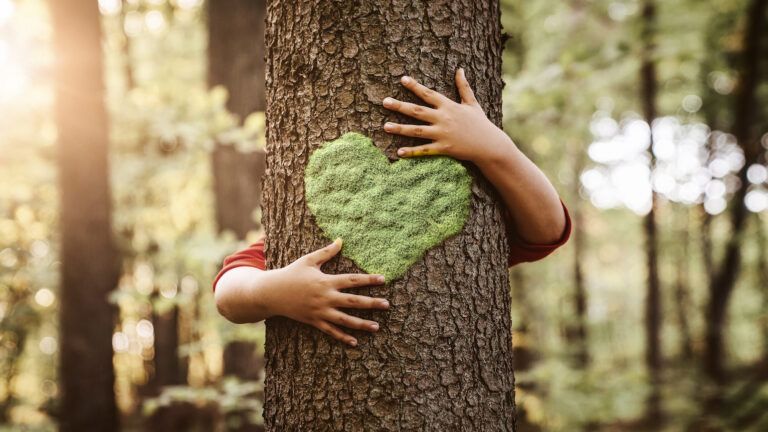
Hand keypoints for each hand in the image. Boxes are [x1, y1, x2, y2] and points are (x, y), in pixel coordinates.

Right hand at [263, 238, 389, 346]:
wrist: (271, 293)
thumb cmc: (291, 274)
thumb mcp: (308, 260)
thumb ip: (326, 252)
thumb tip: (341, 240)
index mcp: (326, 281)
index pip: (352, 280)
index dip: (368, 279)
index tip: (383, 279)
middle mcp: (325, 298)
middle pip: (353, 301)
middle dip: (371, 303)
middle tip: (387, 305)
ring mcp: (320, 312)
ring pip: (344, 320)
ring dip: (361, 324)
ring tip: (377, 327)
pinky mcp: (313, 322)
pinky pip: (330, 331)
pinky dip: (342, 337)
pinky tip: (355, 342)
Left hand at [382, 68, 512, 164]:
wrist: (490, 145)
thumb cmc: (480, 123)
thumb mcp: (472, 103)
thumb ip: (464, 86)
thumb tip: (460, 69)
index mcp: (449, 106)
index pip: (428, 94)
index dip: (415, 86)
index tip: (402, 79)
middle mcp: (443, 118)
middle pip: (417, 111)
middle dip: (400, 106)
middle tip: (384, 102)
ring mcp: (442, 134)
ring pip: (417, 131)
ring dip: (400, 128)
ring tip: (385, 126)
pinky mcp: (444, 148)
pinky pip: (425, 150)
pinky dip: (412, 152)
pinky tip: (399, 152)